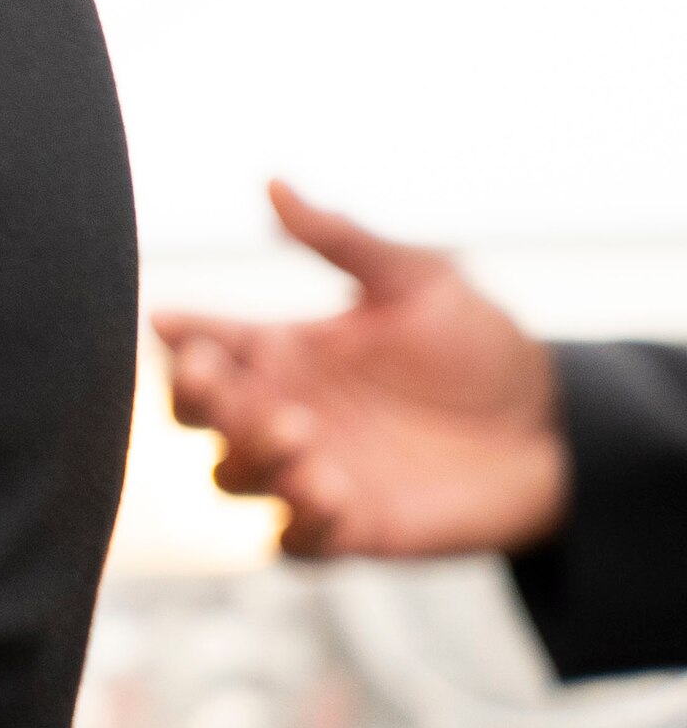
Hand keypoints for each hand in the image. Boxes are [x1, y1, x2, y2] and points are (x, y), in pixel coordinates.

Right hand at [154, 180, 568, 561]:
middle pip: (196, 416)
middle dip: (196, 400)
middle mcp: (279, 412)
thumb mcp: (418, 281)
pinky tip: (331, 492)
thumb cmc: (480, 349)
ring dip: (250, 458)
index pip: (200, 344)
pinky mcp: (348, 528)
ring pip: (233, 479)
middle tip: (224, 384)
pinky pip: (294, 542)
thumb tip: (273, 185)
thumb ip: (342, 240)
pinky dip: (298, 522)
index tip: (173, 324)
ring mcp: (307, 474)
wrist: (554, 430)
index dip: (176, 336)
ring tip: (301, 434)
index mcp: (282, 352)